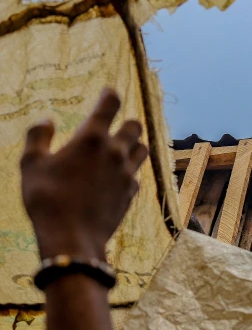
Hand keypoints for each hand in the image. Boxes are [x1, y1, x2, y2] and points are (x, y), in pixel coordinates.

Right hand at [20, 88, 148, 261]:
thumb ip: (38, 137)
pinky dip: (129, 171)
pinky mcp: (132, 193)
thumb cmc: (46, 199)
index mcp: (92, 138)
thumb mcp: (31, 164)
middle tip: (116, 124)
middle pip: (135, 126)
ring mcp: (127, 173)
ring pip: (142, 149)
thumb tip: (46, 120)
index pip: (110, 104)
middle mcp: (115, 151)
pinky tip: (118, 177)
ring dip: (134, 145)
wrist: (71, 238)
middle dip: (126, 121)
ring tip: (121, 148)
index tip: (109, 91)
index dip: (110, 94)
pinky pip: (137, 175)